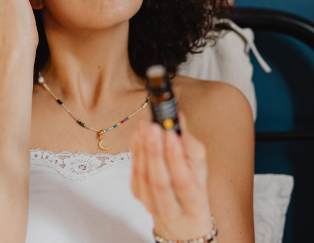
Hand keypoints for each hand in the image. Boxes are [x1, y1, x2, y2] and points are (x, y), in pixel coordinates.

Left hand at [130, 113, 212, 241]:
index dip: (174, 157)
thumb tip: (178, 118)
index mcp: (194, 204)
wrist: (180, 214)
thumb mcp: (199, 166)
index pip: (182, 181)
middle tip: (152, 127)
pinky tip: (137, 135)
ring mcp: (151, 204)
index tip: (170, 134)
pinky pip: (134, 173)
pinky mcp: (137, 194)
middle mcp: (171, 209)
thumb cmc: (193, 185)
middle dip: (154, 151)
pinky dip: (135, 152)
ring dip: (142, 148)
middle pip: (159, 181)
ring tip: (144, 127)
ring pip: (144, 176)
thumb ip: (189, 143)